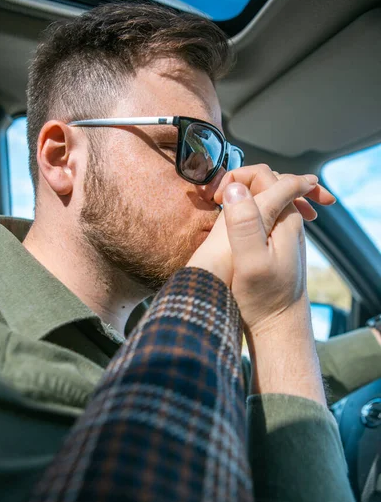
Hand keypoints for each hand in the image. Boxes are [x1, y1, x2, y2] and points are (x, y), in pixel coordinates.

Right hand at [187, 170, 326, 403]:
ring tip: (217, 205)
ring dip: (241, 194)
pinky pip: (261, 213)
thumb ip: (244, 224)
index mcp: (285, 218)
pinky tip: (228, 223)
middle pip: (265, 182)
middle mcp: (288, 220)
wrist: (279, 326)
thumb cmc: (264, 298)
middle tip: (212, 198)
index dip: (236, 177)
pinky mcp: (274, 243)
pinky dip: (244, 209)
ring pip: (263, 197)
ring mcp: (282, 231)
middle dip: (238, 180)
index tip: (215, 198)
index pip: (265, 175)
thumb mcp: (250, 262)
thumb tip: (235, 188)